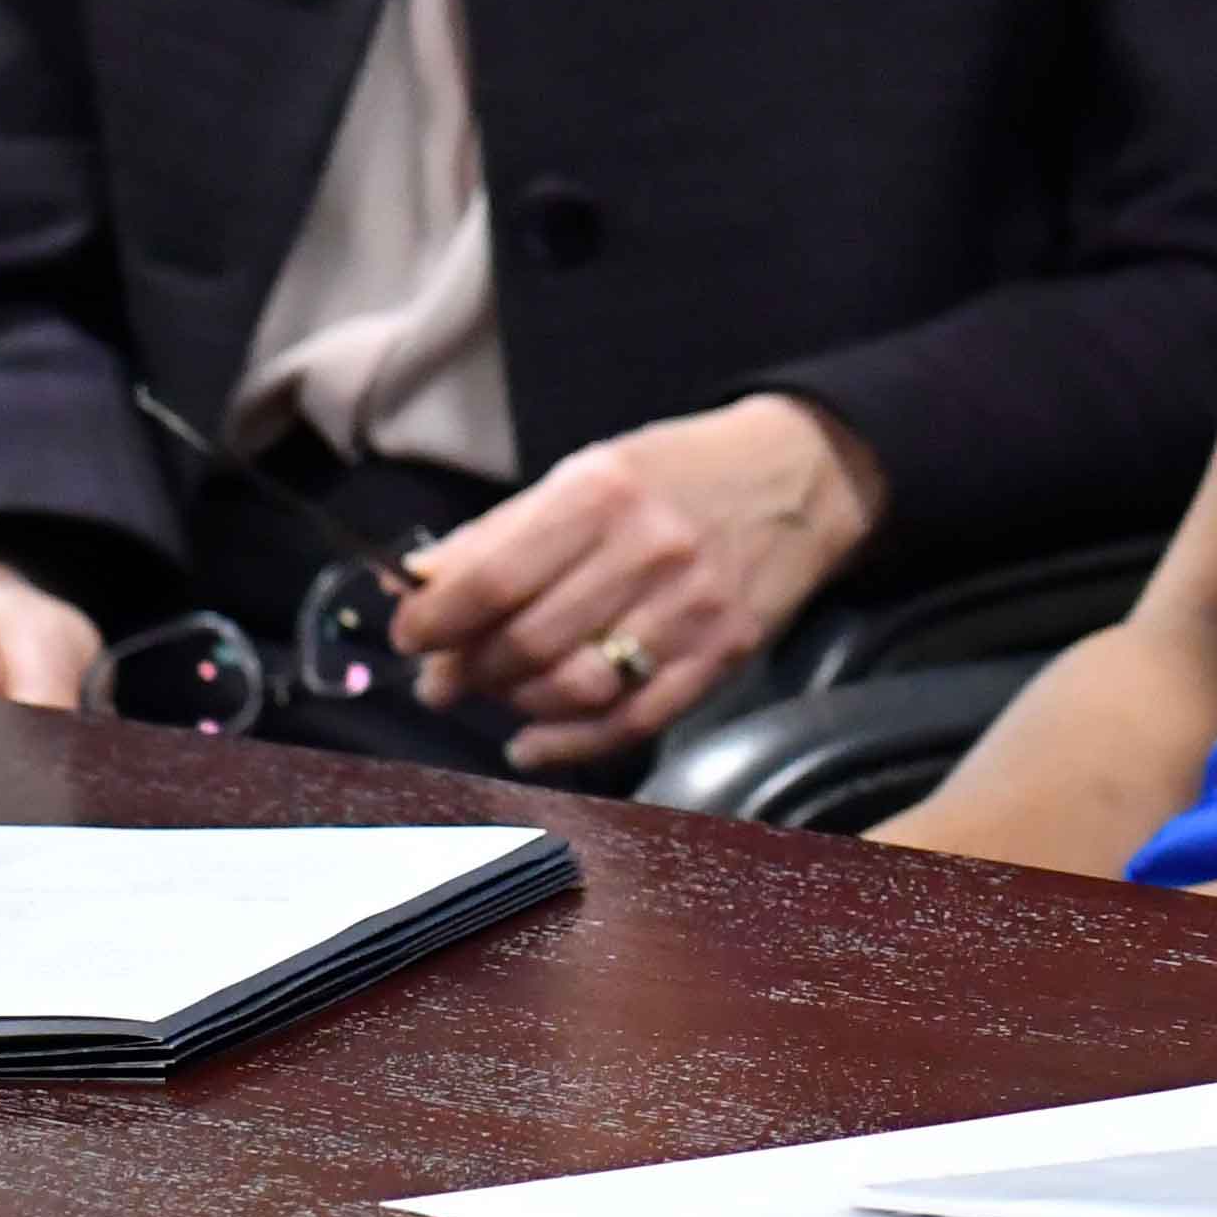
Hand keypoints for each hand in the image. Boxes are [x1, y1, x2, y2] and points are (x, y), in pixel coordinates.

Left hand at [387, 393, 885, 769]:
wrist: (805, 472)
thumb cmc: (683, 471)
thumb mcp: (591, 472)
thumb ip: (503, 531)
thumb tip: (420, 584)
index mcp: (602, 494)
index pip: (490, 580)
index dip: (433, 622)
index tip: (412, 635)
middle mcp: (647, 551)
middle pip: (525, 642)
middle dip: (466, 671)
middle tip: (444, 677)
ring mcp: (691, 607)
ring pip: (575, 688)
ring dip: (515, 705)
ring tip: (496, 696)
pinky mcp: (723, 651)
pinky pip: (633, 720)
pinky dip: (570, 744)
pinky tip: (533, 743)